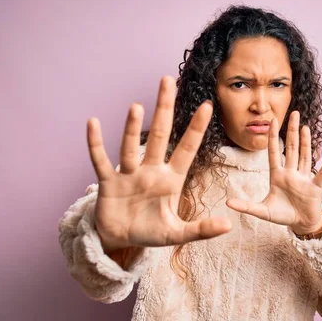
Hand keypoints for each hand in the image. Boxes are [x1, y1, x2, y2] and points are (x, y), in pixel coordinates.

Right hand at [87, 76, 231, 248]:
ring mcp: (128, 174)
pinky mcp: (108, 183)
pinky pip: (100, 161)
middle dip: (164, 109)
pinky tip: (93, 123)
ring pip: (130, 146)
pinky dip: (96, 144)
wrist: (120, 240)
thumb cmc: (150, 232)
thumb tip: (228, 225)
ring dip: (132, 128)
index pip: (186, 149)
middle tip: (167, 80)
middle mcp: (150, 170)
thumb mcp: (177, 234)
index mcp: (170, 179)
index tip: (208, 106)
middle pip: (159, 135)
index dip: (196, 129)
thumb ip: (201, 229)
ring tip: (137, 106)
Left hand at [225, 111, 321, 234]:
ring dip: (306, 141)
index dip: (274, 137)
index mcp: (277, 175)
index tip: (273, 121)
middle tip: (293, 113)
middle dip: (292, 131)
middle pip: (292, 148)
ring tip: (305, 126)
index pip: (274, 152)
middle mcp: (291, 173)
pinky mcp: (316, 186)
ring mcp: (304, 178)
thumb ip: (246, 206)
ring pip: (305, 156)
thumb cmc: (282, 215)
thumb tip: (227, 203)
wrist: (300, 224)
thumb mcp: (262, 211)